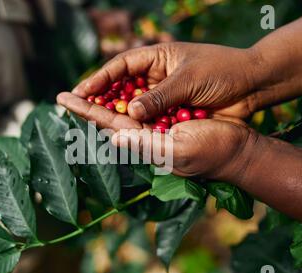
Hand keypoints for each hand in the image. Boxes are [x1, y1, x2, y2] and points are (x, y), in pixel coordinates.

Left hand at [57, 92, 255, 179]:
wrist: (238, 149)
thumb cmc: (212, 151)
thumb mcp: (179, 150)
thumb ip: (148, 144)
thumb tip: (117, 136)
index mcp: (144, 142)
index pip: (108, 122)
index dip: (85, 109)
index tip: (63, 98)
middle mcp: (147, 135)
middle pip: (111, 116)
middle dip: (89, 105)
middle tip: (67, 95)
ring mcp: (159, 127)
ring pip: (126, 110)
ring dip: (106, 99)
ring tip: (86, 91)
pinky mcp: (171, 118)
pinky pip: (146, 106)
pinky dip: (130, 96)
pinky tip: (121, 91)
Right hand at [72, 42, 261, 120]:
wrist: (252, 87)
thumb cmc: (222, 72)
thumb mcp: (189, 80)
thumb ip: (160, 96)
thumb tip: (131, 112)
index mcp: (157, 58)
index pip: (120, 67)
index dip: (98, 80)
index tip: (78, 92)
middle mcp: (155, 77)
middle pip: (120, 88)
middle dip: (98, 98)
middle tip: (74, 109)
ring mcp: (163, 96)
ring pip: (132, 107)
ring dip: (115, 115)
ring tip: (90, 124)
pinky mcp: (171, 113)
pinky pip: (149, 121)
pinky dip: (136, 128)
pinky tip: (121, 134)